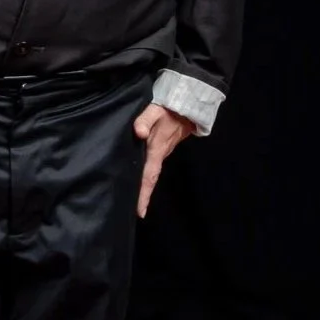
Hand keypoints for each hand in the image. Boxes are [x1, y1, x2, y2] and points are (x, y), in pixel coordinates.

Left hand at [132, 102, 195, 216]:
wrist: (186, 106)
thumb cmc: (168, 109)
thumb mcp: (154, 110)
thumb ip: (145, 120)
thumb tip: (140, 133)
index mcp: (156, 151)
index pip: (148, 177)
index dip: (144, 194)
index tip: (140, 212)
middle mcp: (159, 155)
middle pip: (149, 180)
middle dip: (143, 197)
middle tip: (135, 213)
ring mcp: (161, 153)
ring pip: (150, 174)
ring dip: (143, 187)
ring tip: (133, 201)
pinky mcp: (160, 149)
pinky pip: (151, 166)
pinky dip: (145, 176)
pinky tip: (137, 180)